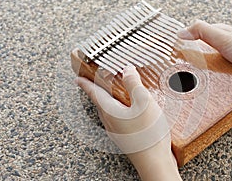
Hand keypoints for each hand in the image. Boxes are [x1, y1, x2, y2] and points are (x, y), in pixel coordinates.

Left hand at [75, 66, 181, 180]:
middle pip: (100, 102)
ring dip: (110, 101)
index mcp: (110, 111)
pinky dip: (120, 110)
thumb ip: (134, 83)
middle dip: (98, 91)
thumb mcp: (143, 102)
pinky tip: (132, 111)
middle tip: (100, 82)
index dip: (85, 84)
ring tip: (116, 94)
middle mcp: (110, 121)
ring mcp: (117, 131)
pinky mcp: (126, 137)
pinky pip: (118, 119)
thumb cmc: (148, 134)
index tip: (77, 79)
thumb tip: (127, 70)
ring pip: (109, 111)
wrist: (154, 162)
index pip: (94, 93)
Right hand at [177, 20, 231, 97]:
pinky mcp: (224, 74)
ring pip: (202, 66)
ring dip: (196, 72)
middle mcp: (219, 46)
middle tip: (179, 67)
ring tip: (189, 78)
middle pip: (196, 52)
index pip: (194, 34)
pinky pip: (209, 76)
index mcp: (218, 33)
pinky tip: (202, 84)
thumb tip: (180, 32)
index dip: (182, 41)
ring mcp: (221, 61)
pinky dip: (205, 79)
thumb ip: (201, 31)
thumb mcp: (223, 37)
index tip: (172, 49)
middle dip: (188, 59)